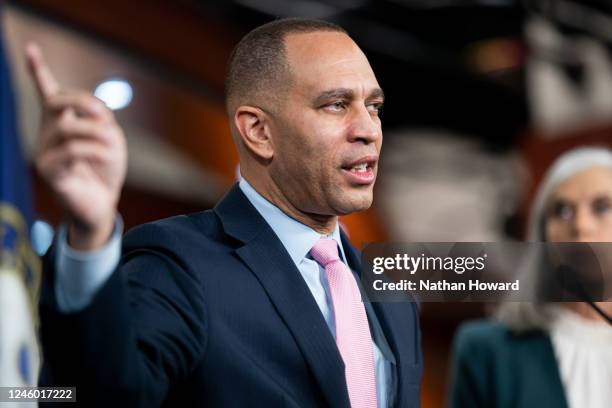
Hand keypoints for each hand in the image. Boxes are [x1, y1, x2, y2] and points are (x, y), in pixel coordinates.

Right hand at [26, 43, 126, 249]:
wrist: (102, 204)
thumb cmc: (105, 171)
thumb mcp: (111, 139)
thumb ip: (101, 120)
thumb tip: (89, 114)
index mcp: (62, 123)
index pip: (47, 92)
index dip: (38, 69)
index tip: (31, 47)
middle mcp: (48, 133)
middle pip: (57, 101)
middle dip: (84, 101)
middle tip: (104, 116)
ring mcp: (45, 151)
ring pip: (67, 126)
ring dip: (96, 133)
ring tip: (111, 148)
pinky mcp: (48, 170)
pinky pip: (72, 150)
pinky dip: (96, 150)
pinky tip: (107, 159)